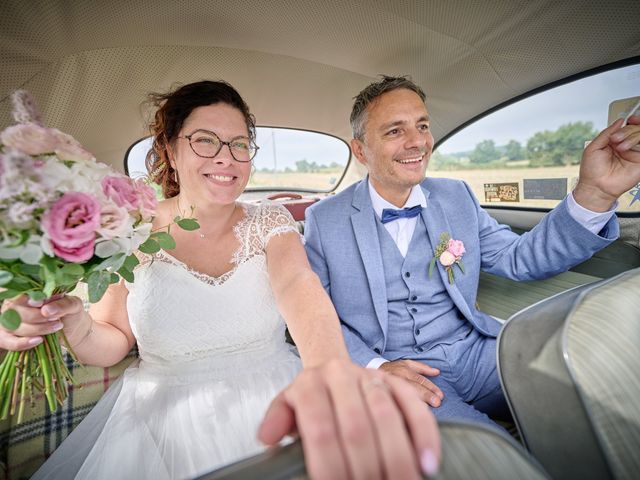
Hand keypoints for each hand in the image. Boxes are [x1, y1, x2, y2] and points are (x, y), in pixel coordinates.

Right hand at [0, 294, 86, 350]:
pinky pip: (8, 342)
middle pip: (14, 311)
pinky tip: (38, 340)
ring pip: (13, 326)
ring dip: (35, 329)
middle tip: (56, 318)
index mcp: (28, 292)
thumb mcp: (73, 305)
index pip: (17, 293)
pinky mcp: (12, 337)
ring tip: (56, 327)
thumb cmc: (70, 312)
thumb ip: (63, 304)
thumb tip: (46, 310)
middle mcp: (15, 305)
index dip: (25, 299)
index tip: (41, 303)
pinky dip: (21, 343)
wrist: (74, 330)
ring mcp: (10, 322)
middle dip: (36, 317)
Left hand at [258, 359, 439, 479]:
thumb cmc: (310, 400)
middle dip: (365, 468)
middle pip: (355, 428)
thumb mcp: (288, 407)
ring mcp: (371, 377)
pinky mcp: (397, 384)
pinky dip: (425, 436)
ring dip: (397, 456)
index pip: (320, 430)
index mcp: (309, 383)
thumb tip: (267, 438)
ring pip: (387, 416)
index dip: (329, 466)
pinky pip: (416, 408)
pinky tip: (428, 463)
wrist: (332, 370)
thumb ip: (278, 421)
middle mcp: (341, 376)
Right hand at [379, 359, 443, 407]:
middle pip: (412, 386)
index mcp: (404, 370)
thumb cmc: (394, 370)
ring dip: (414, 401)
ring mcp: (388, 385)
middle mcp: (396, 377)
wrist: (373, 372)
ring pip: (401, 393)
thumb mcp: (407, 364)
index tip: (441, 396)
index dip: (431, 388)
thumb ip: (422, 368)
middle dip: (426, 395)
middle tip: (437, 403)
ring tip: (425, 409)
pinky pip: (392, 400)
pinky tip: (408, 414)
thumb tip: (437, 372)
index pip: (420, 380)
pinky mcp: (383, 392)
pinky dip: (400, 406)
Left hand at [573, 115, 639, 211]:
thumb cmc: (591, 171)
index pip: (629, 127)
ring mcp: (634, 154)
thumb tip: (619, 121)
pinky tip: (627, 148)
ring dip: (631, 136)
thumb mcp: (593, 147)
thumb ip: (606, 133)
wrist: (595, 187)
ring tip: (619, 147)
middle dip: (626, 130)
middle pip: (636, 129)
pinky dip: (638, 141)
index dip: (632, 121)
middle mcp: (626, 146)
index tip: (630, 119)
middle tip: (615, 139)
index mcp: (615, 142)